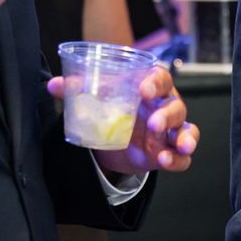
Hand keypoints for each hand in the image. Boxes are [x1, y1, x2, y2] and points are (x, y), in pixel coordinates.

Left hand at [48, 65, 198, 173]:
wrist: (117, 137)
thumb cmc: (114, 108)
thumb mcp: (96, 98)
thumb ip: (76, 90)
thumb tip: (53, 85)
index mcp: (150, 87)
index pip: (160, 78)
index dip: (155, 83)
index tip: (143, 90)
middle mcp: (165, 106)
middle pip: (176, 106)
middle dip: (167, 115)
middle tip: (153, 124)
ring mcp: (171, 130)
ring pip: (187, 130)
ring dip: (186, 138)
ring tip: (180, 146)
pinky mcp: (169, 150)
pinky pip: (183, 156)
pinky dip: (178, 159)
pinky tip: (167, 162)